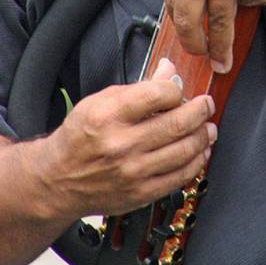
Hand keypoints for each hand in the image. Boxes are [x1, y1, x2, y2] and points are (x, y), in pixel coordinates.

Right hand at [35, 59, 216, 217]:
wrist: (57, 180)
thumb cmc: (79, 138)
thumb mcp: (100, 101)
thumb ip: (138, 86)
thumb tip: (168, 70)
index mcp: (108, 116)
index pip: (158, 94)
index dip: (176, 88)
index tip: (178, 89)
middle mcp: (121, 145)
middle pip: (177, 123)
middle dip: (200, 110)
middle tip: (206, 104)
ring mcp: (133, 172)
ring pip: (184, 151)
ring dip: (203, 136)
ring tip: (208, 127)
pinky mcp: (141, 193)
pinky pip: (180, 177)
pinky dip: (196, 162)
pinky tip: (199, 151)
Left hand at [164, 0, 265, 73]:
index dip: (176, 13)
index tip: (182, 25)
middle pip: (188, 18)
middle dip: (192, 43)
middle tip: (198, 54)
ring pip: (219, 23)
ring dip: (221, 47)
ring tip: (223, 62)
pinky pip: (252, 0)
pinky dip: (257, 3)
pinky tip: (264, 2)